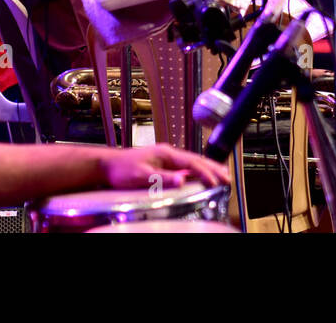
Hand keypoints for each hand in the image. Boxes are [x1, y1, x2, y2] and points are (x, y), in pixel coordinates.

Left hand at [99, 144, 229, 190]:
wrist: (108, 166)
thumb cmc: (121, 170)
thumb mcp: (141, 176)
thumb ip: (162, 178)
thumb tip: (182, 180)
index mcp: (166, 154)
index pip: (191, 163)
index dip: (205, 172)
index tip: (216, 182)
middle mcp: (168, 154)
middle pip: (196, 160)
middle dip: (213, 168)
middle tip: (228, 177)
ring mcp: (166, 158)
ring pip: (192, 163)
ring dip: (208, 168)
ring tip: (222, 174)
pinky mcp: (163, 164)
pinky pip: (185, 167)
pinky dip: (197, 171)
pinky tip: (201, 176)